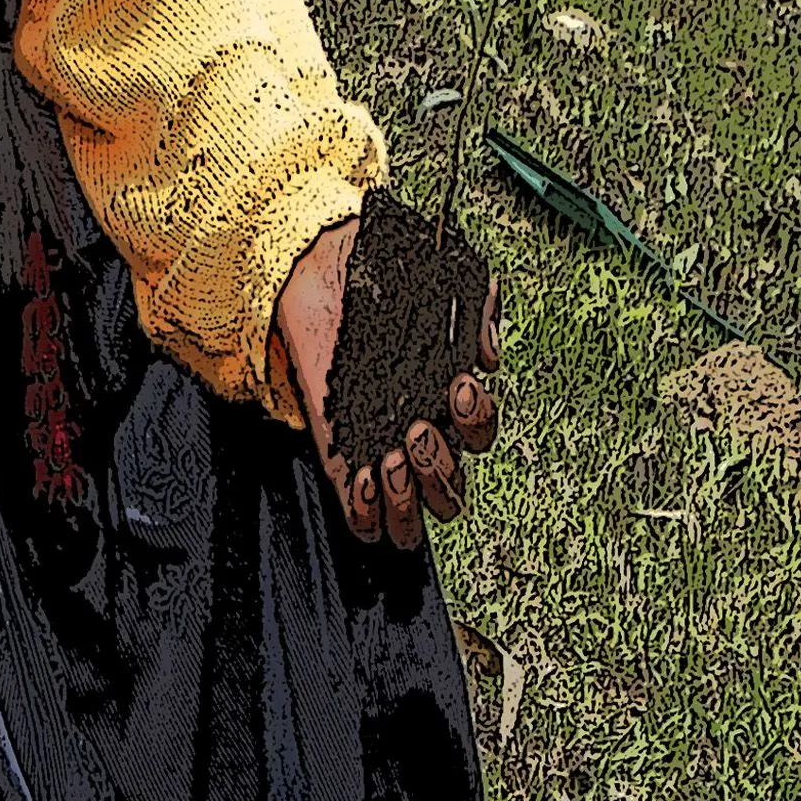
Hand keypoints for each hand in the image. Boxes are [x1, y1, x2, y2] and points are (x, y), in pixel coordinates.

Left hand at [271, 215, 501, 549]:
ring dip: (410, 496)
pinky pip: (367, 521)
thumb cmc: (374, 282)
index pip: (480, 433)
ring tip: (385, 458)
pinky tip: (361, 479)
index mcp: (445, 397)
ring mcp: (380, 454)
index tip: (456, 387)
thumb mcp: (436, 279)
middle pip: (453, 491)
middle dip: (439, 466)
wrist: (313, 284)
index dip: (476, 418)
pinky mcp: (342, 466)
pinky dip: (369, 514)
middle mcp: (418, 433)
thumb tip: (487, 353)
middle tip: (415, 429)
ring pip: (418, 517)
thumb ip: (474, 308)